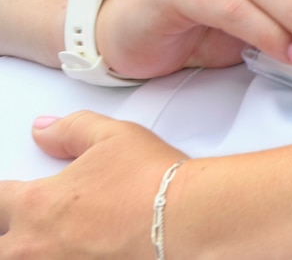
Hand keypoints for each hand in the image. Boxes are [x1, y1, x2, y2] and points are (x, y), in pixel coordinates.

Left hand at [0, 112, 185, 257]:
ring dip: (32, 251)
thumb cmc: (153, 182)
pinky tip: (84, 252)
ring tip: (53, 245)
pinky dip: (69, 258)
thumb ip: (71, 129)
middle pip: (0, 245)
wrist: (186, 218)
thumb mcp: (113, 136)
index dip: (3, 198)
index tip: (11, 197)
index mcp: (37, 204)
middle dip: (9, 234)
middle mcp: (36, 246)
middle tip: (28, 227)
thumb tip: (45, 130)